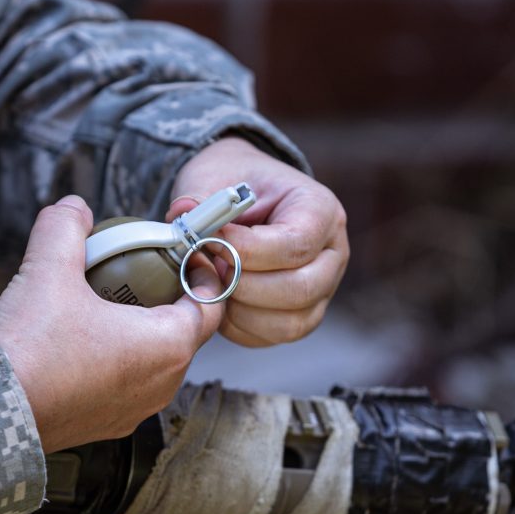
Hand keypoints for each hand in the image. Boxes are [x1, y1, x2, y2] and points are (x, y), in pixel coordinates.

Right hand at [0, 196, 224, 452]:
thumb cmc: (31, 352)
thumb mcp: (48, 269)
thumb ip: (65, 228)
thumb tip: (74, 209)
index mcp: (167, 345)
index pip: (211, 305)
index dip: (204, 272)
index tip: (186, 254)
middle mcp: (162, 383)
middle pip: (186, 331)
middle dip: (171, 297)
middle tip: (145, 269)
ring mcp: (136, 409)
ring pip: (157, 359)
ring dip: (144, 329)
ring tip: (111, 302)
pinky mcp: (109, 423)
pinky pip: (130, 383)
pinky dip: (120, 358)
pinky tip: (86, 340)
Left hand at [168, 138, 348, 346]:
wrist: (242, 200)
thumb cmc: (234, 186)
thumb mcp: (216, 176)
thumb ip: (202, 202)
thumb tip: (183, 215)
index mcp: (320, 211)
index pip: (295, 244)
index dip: (247, 251)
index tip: (211, 242)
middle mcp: (331, 255)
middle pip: (299, 289)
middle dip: (243, 284)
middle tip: (210, 266)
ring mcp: (321, 290)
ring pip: (289, 323)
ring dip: (240, 309)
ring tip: (212, 282)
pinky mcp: (301, 316)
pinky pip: (271, 337)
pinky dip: (237, 325)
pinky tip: (218, 299)